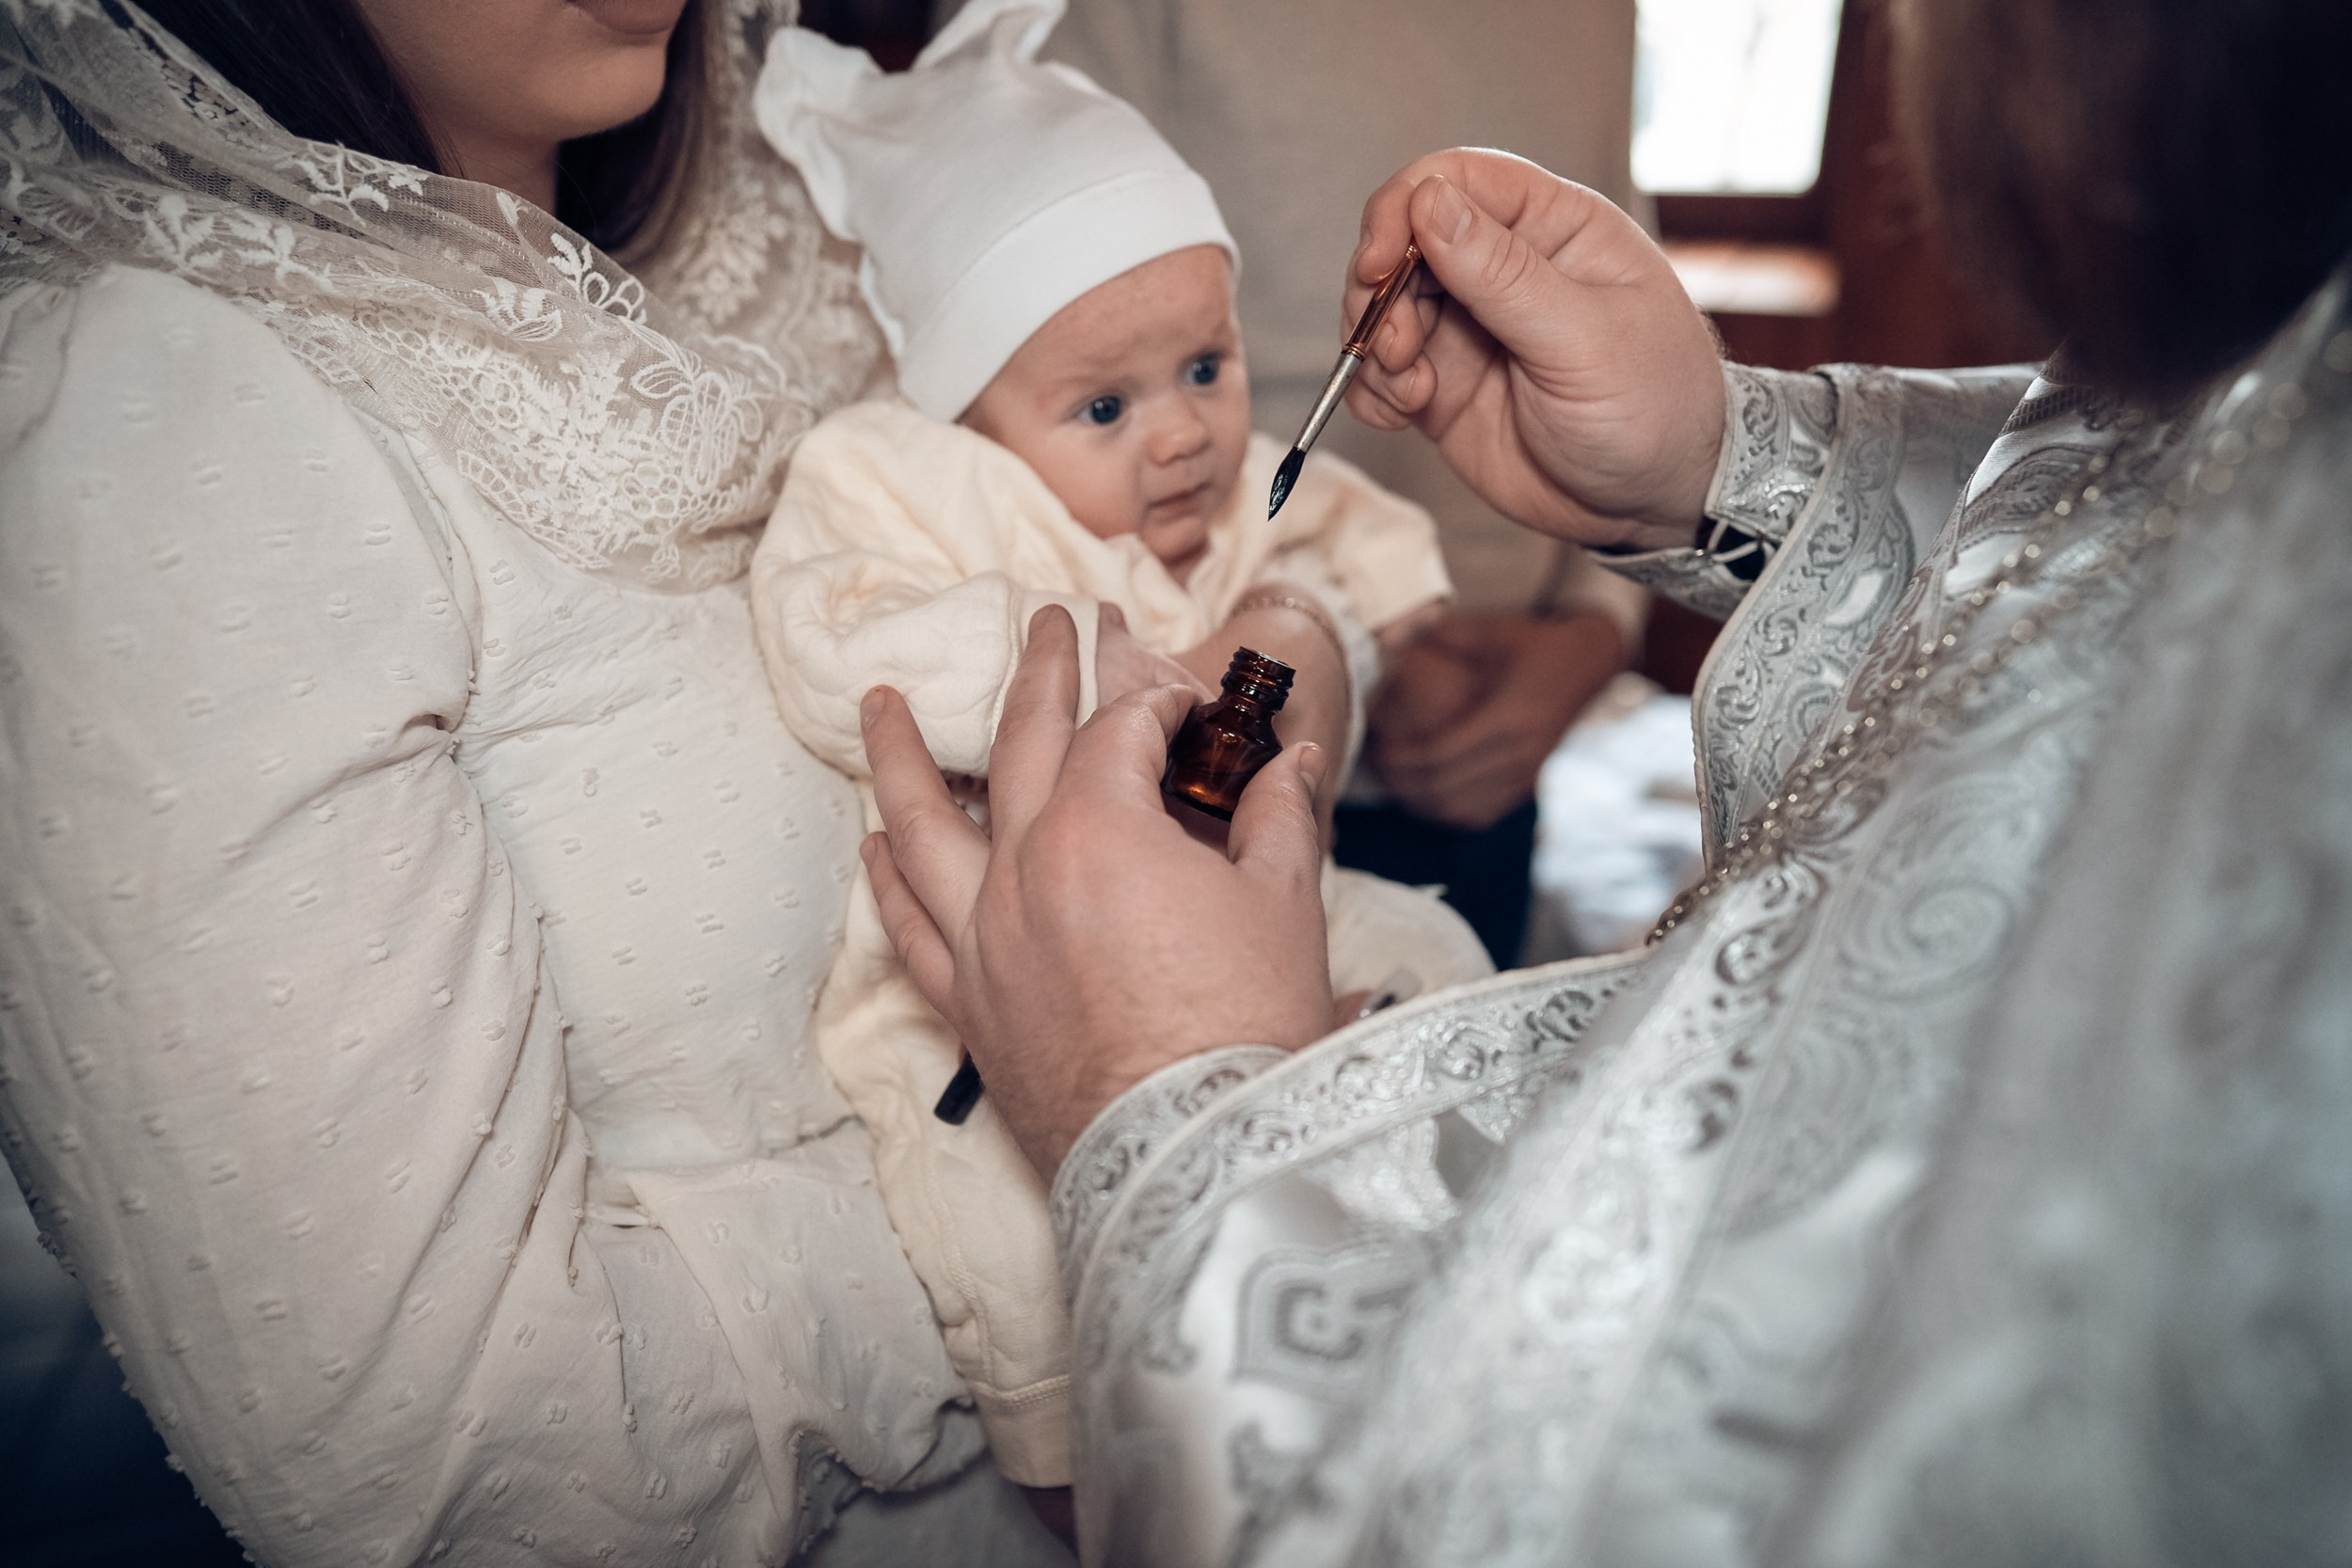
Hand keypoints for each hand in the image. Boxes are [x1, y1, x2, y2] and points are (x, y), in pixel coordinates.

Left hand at [861, 607, 1335, 1176]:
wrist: (1198, 1160)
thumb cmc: (1247, 1032)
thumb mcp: (1285, 909)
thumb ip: (1277, 820)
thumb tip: (1291, 764)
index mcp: (1102, 830)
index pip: (1122, 729)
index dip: (1161, 700)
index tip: (1191, 702)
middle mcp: (1024, 869)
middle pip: (1020, 745)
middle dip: (1037, 672)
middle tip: (1041, 619)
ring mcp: (983, 938)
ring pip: (922, 825)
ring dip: (901, 755)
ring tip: (879, 701)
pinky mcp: (969, 1005)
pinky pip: (907, 927)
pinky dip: (886, 880)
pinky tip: (872, 845)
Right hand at [1342, 149, 1724, 551]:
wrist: (1656, 504)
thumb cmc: (1654, 409)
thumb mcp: (1584, 340)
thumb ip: (1503, 274)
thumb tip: (1429, 202)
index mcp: (1554, 228)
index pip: (1458, 179)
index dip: (1403, 209)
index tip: (1378, 264)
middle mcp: (1503, 268)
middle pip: (1404, 241)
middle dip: (1380, 290)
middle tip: (1396, 346)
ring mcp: (1468, 327)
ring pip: (1382, 306)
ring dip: (1374, 344)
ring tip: (1410, 390)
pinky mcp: (1444, 384)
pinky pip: (1380, 372)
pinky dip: (1372, 389)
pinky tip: (1402, 413)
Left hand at [1368, 610, 1625, 829]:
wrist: (1592, 662)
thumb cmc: (1538, 642)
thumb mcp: (1494, 631)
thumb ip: (1444, 635)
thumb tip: (1388, 638)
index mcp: (1508, 719)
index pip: (1439, 754)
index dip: (1399, 758)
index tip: (1374, 746)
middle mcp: (1519, 755)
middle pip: (1443, 788)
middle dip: (1400, 782)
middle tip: (1373, 764)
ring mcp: (1526, 775)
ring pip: (1459, 810)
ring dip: (1419, 802)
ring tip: (1392, 781)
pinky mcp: (1528, 785)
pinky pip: (1480, 814)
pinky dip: (1446, 812)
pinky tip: (1424, 796)